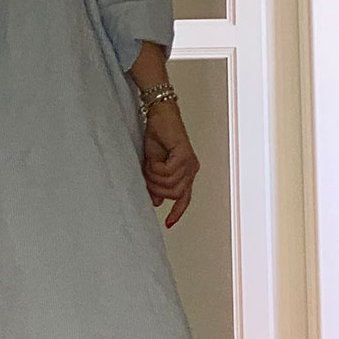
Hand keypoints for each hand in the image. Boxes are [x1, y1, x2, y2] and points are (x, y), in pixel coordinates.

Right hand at [142, 99, 198, 228]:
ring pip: (170, 185)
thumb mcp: (152, 164)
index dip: (177, 212)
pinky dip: (156, 168)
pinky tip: (153, 159)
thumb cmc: (157, 135)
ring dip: (154, 178)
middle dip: (157, 188)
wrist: (159, 115)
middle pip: (174, 194)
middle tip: (147, 176)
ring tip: (149, 165)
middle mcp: (191, 169)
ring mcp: (189, 163)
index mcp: (185, 172)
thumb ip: (156, 183)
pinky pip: (167, 173)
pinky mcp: (184, 155)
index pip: (184, 198)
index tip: (169, 224)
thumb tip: (155, 200)